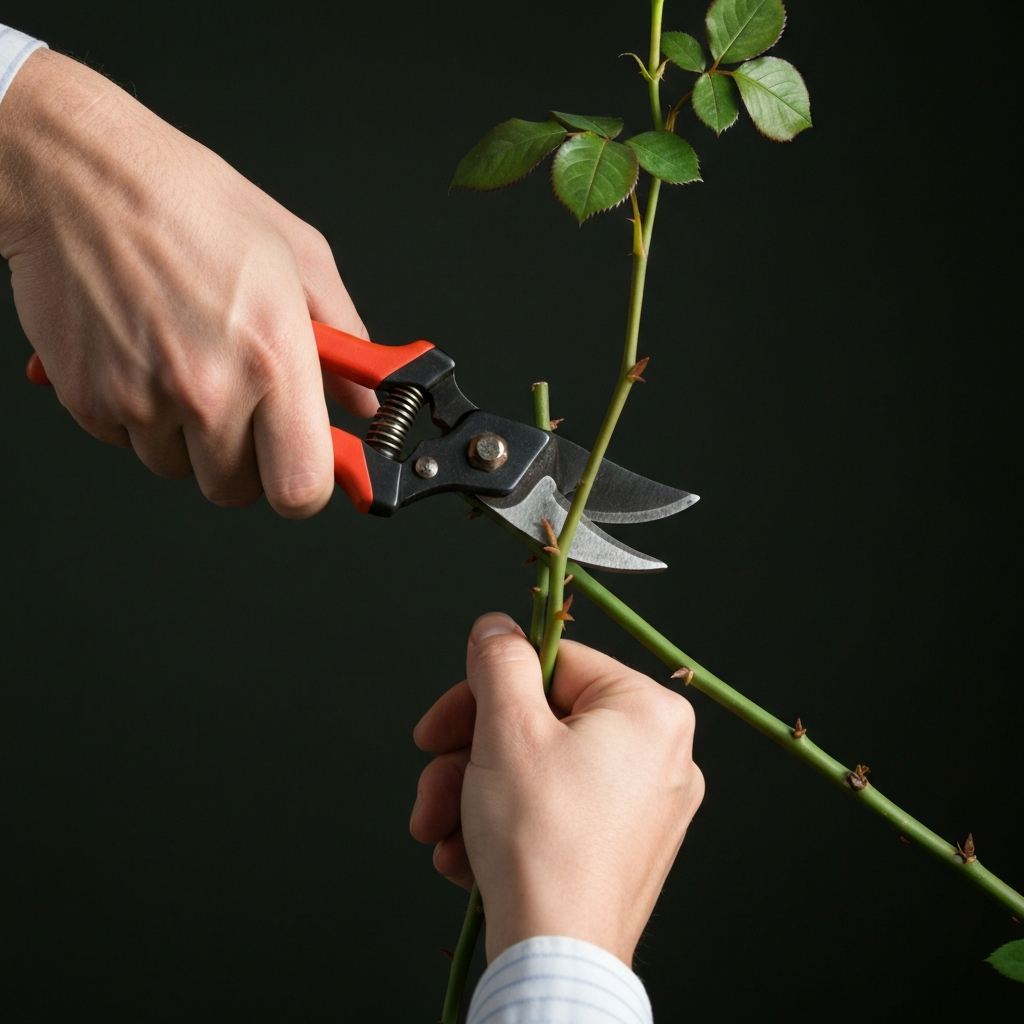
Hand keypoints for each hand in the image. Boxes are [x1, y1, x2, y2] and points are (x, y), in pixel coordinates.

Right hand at [0, 49, 377, 516]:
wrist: (79, 174)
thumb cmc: (189, 204)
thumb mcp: (300, 256)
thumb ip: (345, 338)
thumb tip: (362, 400)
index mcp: (273, 356)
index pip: (302, 488)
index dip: (307, 486)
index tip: (307, 467)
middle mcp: (208, 388)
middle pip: (234, 489)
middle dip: (243, 458)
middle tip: (241, 408)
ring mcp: (143, 399)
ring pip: (178, 468)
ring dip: (186, 436)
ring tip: (185, 363)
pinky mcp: (88, 399)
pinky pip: (126, 442)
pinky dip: (137, 414)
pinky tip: (144, 356)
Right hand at [410, 613, 704, 965]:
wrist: (555, 961)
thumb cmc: (542, 848)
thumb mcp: (507, 730)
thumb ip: (499, 662)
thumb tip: (495, 629)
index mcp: (650, 712)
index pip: (554, 665)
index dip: (487, 688)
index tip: (446, 717)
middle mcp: (659, 755)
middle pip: (539, 721)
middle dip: (470, 753)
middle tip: (434, 774)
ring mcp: (642, 806)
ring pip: (536, 769)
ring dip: (473, 792)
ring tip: (439, 827)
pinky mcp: (620, 846)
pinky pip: (551, 810)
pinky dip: (501, 823)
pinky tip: (464, 853)